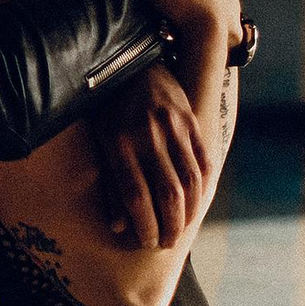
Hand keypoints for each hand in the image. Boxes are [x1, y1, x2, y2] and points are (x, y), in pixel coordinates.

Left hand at [92, 65, 209, 247]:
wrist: (133, 62)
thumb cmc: (109, 109)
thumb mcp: (99, 142)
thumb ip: (110, 184)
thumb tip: (119, 226)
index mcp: (119, 142)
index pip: (136, 196)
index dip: (144, 225)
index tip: (145, 242)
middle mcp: (149, 136)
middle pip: (168, 195)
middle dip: (170, 226)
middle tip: (167, 243)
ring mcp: (174, 128)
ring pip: (191, 183)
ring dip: (190, 213)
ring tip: (181, 230)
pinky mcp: (192, 121)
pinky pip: (205, 162)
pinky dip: (203, 188)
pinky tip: (197, 204)